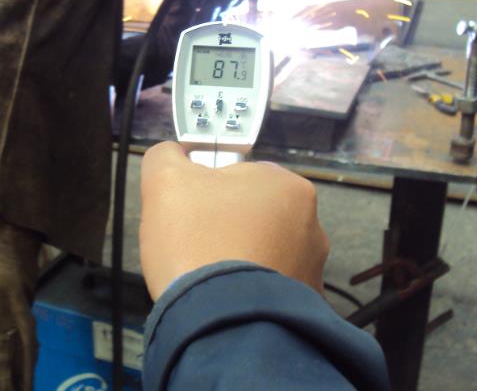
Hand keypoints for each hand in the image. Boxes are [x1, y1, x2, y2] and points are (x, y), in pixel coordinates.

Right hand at [140, 142, 328, 299]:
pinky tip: (225, 297)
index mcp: (287, 186)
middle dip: (224, 225)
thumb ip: (166, 156)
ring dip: (239, 257)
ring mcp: (312, 268)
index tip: (189, 214)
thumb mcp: (165, 181)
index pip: (236, 176)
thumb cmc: (195, 241)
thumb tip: (171, 154)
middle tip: (194, 244)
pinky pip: (268, 286)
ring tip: (209, 275)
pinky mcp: (305, 305)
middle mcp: (312, 224)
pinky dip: (249, 289)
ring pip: (261, 250)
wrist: (218, 322)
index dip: (205, 191)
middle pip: (251, 213)